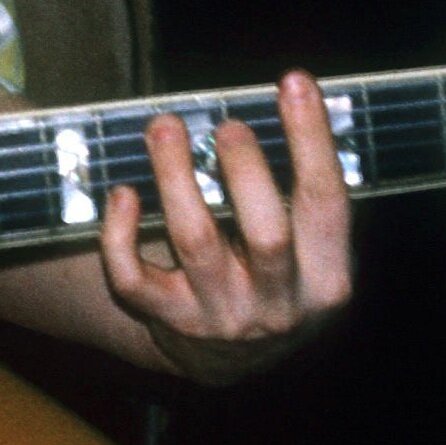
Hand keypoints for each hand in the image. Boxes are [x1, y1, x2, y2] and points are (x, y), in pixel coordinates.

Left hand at [96, 71, 353, 385]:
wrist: (237, 361)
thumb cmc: (280, 277)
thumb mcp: (314, 250)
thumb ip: (307, 194)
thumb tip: (300, 98)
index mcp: (325, 278)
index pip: (325, 201)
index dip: (312, 139)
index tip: (295, 83)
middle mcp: (277, 302)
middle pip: (265, 235)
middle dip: (245, 171)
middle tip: (227, 123)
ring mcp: (220, 315)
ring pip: (196, 244)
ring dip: (176, 180)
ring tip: (165, 127)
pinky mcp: (170, 321)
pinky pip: (135, 281)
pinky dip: (121, 235)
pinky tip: (122, 192)